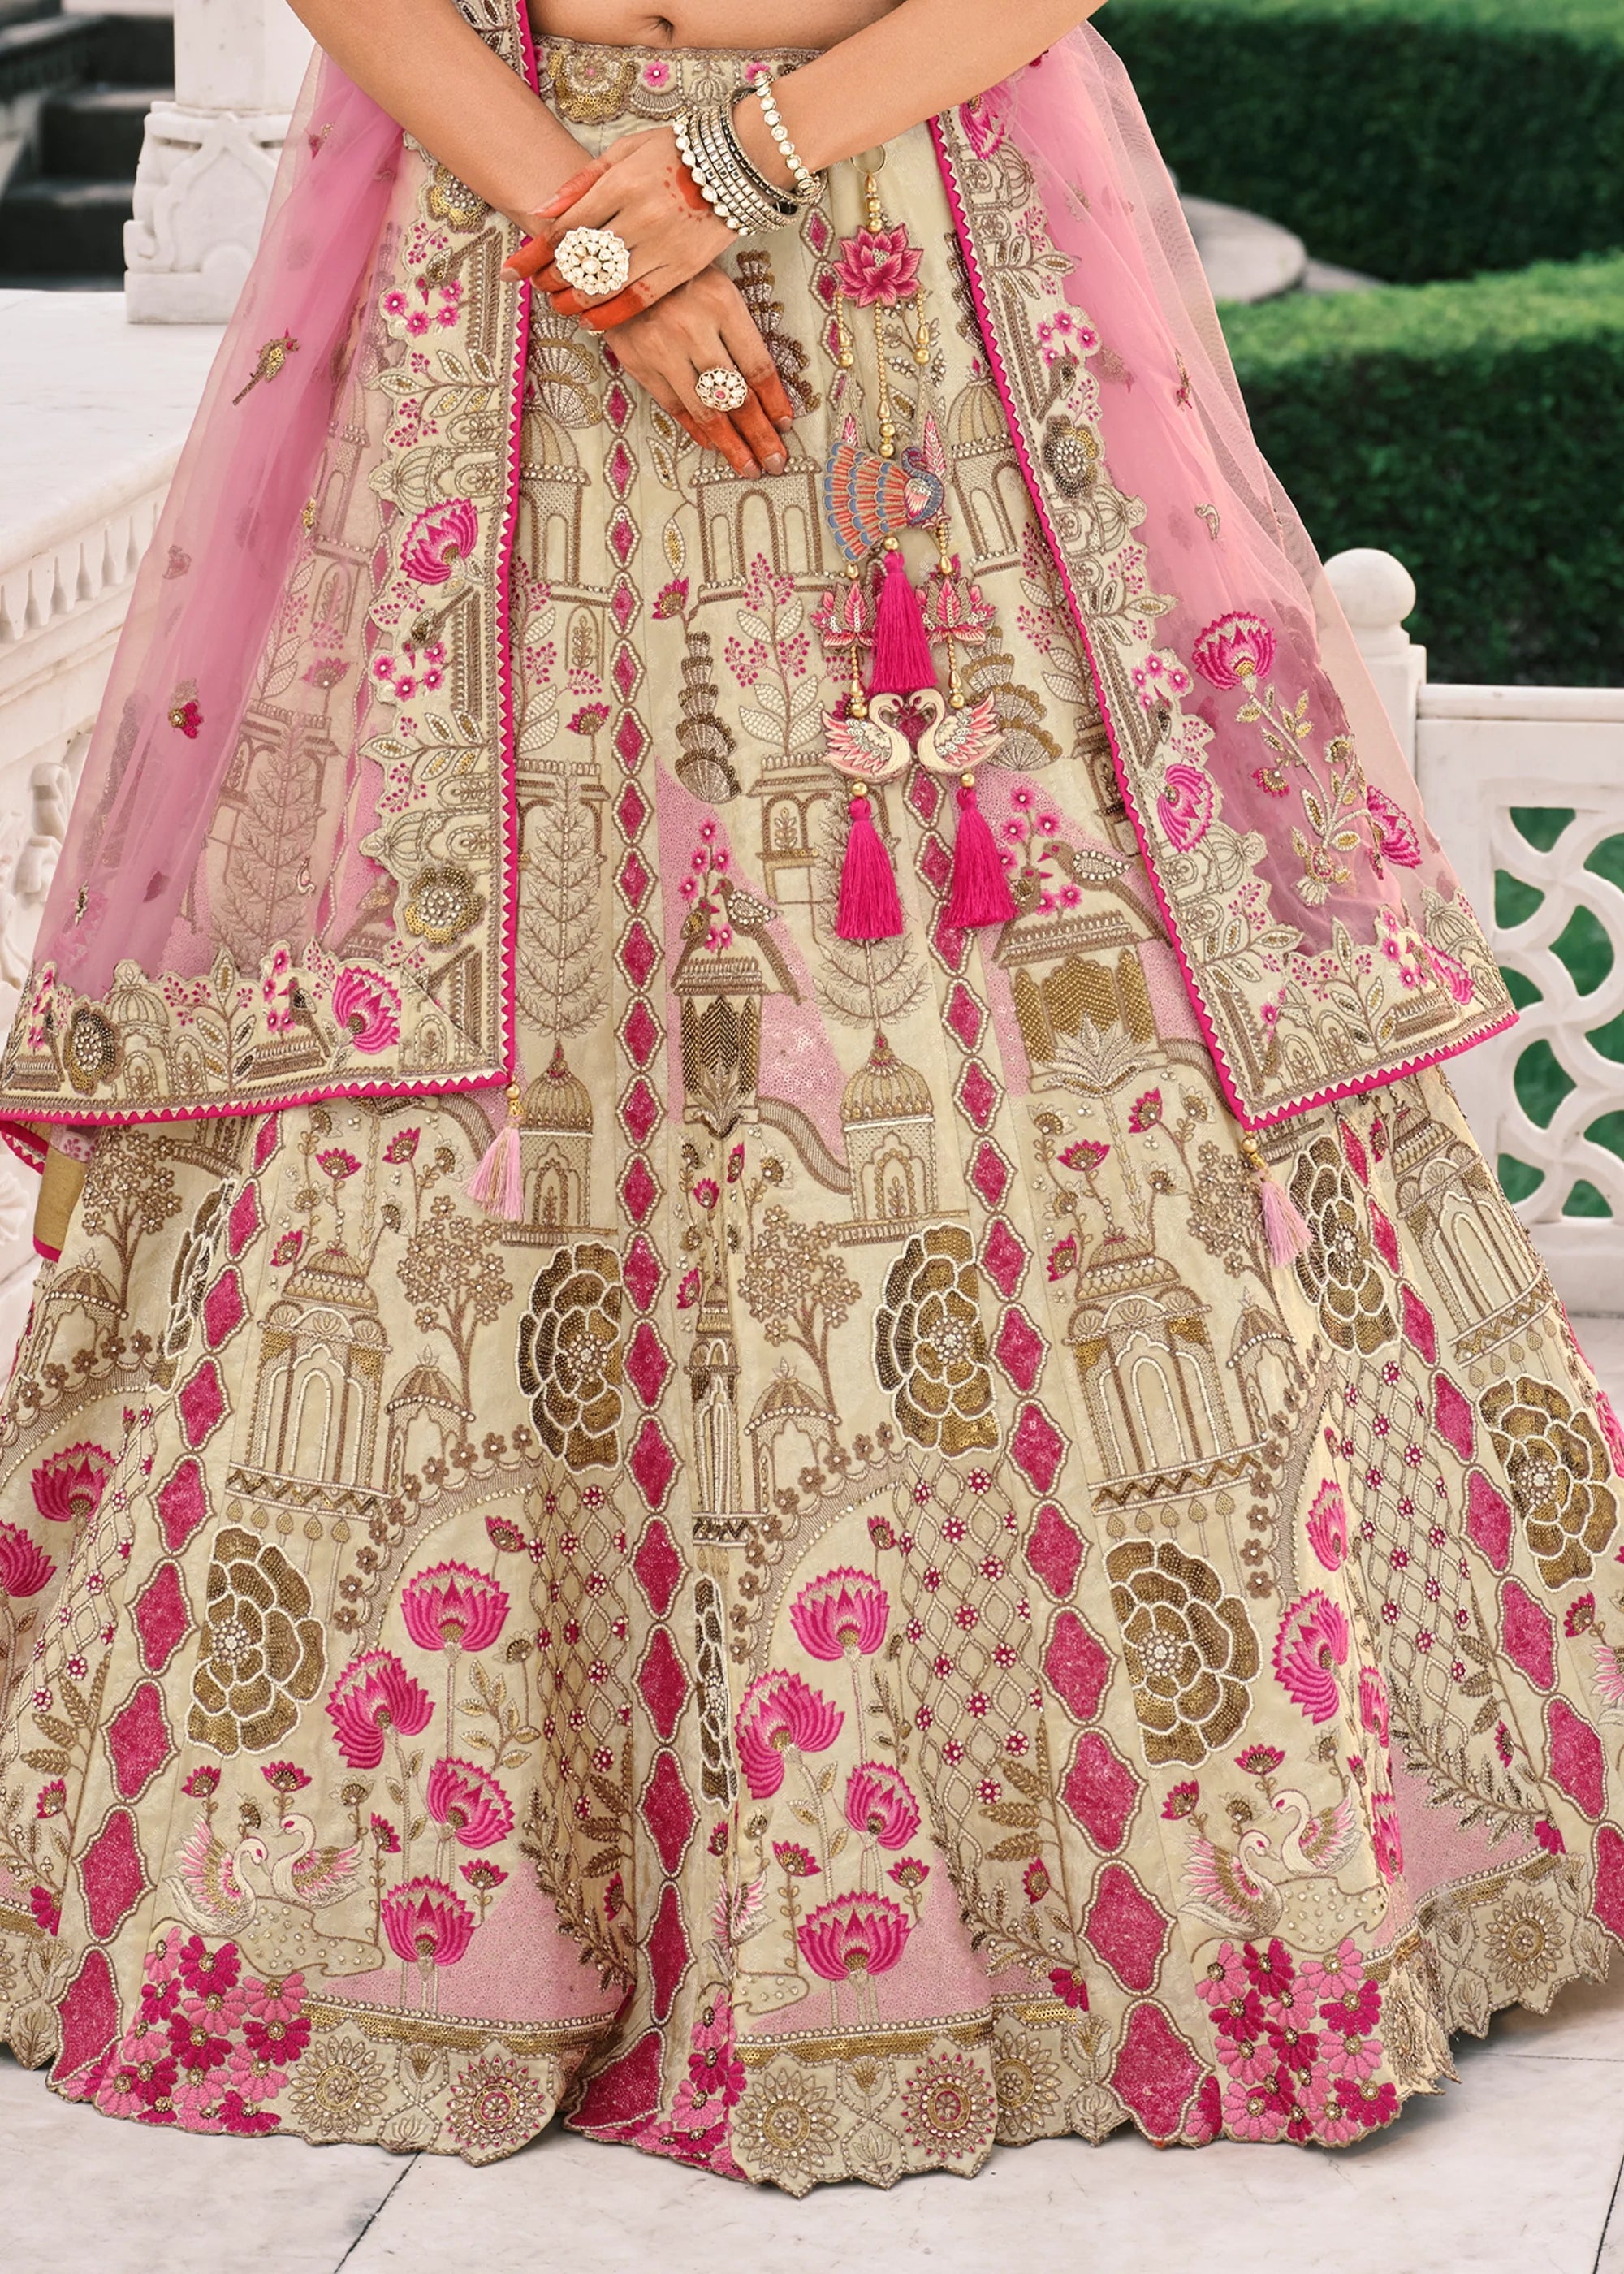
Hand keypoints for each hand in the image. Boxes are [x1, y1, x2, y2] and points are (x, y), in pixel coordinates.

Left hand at [502, 126, 733, 329]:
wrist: (737, 163)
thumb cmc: (676, 151)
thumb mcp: (625, 150)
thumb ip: (582, 181)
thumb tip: (541, 211)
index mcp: (621, 183)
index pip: (565, 227)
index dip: (536, 253)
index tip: (516, 269)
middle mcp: (640, 217)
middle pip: (580, 260)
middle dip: (550, 279)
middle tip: (537, 287)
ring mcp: (662, 246)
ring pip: (606, 286)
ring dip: (575, 302)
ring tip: (560, 306)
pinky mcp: (683, 269)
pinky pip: (639, 301)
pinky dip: (609, 316)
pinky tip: (591, 322)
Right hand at [595, 268, 794, 478]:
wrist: (619, 262)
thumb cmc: (682, 275)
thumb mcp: (720, 289)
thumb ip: (741, 335)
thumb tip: (764, 395)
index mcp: (721, 304)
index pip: (757, 366)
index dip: (774, 402)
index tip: (784, 426)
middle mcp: (691, 328)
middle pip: (733, 396)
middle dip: (757, 434)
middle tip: (773, 462)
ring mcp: (660, 347)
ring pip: (703, 409)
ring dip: (729, 443)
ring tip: (746, 465)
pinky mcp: (636, 360)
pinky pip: (672, 405)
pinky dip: (695, 428)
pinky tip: (713, 444)